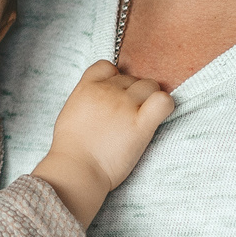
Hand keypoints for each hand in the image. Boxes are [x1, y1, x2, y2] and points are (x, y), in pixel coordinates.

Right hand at [30, 59, 174, 225]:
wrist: (77, 170)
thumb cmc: (71, 149)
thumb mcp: (70, 112)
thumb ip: (86, 98)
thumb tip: (99, 96)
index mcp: (87, 87)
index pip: (108, 66)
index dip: (115, 79)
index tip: (114, 96)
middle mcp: (107, 91)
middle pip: (132, 78)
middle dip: (132, 94)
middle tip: (126, 118)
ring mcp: (125, 106)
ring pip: (150, 85)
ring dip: (149, 98)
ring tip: (142, 118)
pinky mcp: (141, 124)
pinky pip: (163, 101)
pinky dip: (165, 105)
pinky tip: (157, 117)